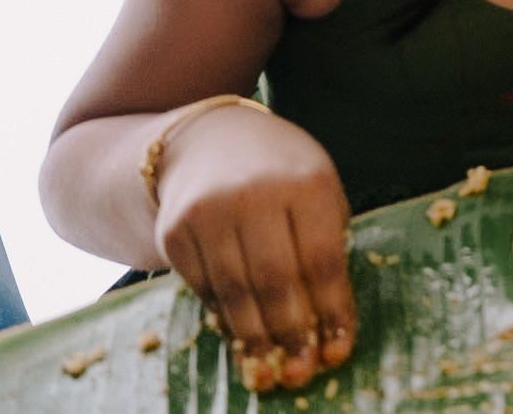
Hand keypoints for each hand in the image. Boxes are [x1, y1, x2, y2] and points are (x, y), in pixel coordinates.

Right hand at [152, 107, 356, 390]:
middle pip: (276, 280)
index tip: (339, 351)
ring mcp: (209, 211)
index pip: (321, 260)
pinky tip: (239, 338)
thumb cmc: (281, 172)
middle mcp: (256, 194)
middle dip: (291, 333)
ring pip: (235, 290)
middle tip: (301, 372)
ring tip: (269, 369)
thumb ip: (324, 245)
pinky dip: (223, 317)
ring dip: (254, 337)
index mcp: (307, 182)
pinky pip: (202, 287)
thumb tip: (329, 324)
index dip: (331, 311)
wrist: (207, 140)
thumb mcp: (317, 190)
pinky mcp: (174, 229)